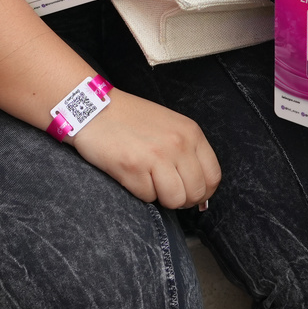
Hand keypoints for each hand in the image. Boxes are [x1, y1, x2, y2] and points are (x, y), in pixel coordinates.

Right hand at [70, 89, 220, 208]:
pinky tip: (130, 172)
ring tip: (147, 179)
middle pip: (195, 193)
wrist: (94, 108)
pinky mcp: (133, 168)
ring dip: (160, 196)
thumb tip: (200, 192)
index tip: (190, 193)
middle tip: (165, 189)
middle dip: (181, 198)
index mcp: (191, 132)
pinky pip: (147, 197)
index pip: (213, 177)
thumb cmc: (130, 118)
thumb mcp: (169, 126)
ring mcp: (156, 156)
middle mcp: (178, 144)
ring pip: (174, 200)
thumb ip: (187, 152)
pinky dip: (139, 191)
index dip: (203, 192)